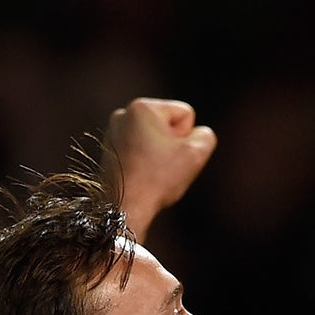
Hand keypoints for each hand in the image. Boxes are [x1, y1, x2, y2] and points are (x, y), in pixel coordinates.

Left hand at [101, 97, 216, 238]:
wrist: (124, 206)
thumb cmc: (157, 179)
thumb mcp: (196, 155)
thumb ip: (206, 136)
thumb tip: (198, 134)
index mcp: (143, 107)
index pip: (185, 114)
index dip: (188, 138)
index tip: (174, 156)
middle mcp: (124, 113)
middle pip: (167, 124)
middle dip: (172, 143)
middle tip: (164, 166)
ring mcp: (113, 132)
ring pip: (153, 138)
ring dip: (158, 153)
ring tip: (152, 173)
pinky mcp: (108, 150)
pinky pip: (138, 149)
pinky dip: (144, 160)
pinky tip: (142, 176)